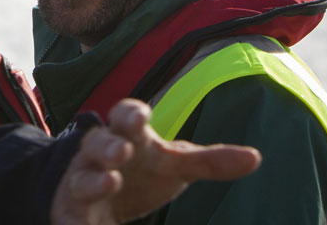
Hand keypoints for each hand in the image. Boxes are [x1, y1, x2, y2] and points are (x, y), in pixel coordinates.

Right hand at [50, 98, 259, 224]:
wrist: (102, 193)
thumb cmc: (143, 169)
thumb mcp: (175, 163)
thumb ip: (211, 161)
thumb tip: (256, 157)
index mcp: (129, 136)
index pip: (125, 115)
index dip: (131, 114)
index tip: (140, 117)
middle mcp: (100, 154)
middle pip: (98, 141)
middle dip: (108, 144)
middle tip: (122, 151)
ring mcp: (82, 181)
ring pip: (81, 177)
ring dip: (93, 179)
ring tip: (110, 183)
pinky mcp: (71, 210)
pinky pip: (70, 215)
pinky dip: (76, 222)